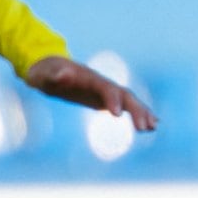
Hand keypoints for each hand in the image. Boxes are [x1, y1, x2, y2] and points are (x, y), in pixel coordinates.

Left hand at [25, 54, 158, 131]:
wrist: (50, 69)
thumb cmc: (44, 73)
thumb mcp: (44, 74)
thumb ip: (54, 74)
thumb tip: (64, 74)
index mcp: (89, 77)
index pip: (105, 88)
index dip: (112, 100)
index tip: (117, 116)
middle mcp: (101, 83)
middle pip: (124, 94)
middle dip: (136, 109)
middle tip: (144, 128)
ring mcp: (106, 90)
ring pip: (129, 100)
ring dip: (142, 112)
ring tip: (153, 128)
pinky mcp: (107, 99)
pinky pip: (126, 106)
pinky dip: (140, 114)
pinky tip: (151, 126)